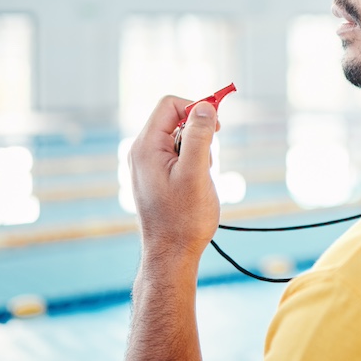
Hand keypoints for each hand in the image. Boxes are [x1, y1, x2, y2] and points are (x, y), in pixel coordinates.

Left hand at [128, 96, 220, 262]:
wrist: (171, 255)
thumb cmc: (184, 219)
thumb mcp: (196, 173)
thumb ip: (198, 137)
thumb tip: (204, 107)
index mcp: (146, 146)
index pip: (170, 105)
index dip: (196, 107)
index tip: (218, 125)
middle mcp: (142, 152)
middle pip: (175, 119)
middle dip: (199, 133)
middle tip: (209, 159)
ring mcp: (147, 165)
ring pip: (179, 138)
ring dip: (198, 150)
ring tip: (201, 177)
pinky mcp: (156, 176)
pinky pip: (177, 155)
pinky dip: (193, 163)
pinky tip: (196, 185)